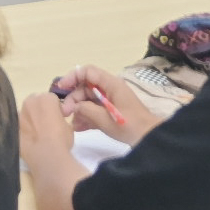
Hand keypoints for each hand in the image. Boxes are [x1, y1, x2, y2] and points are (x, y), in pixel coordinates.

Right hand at [50, 61, 178, 142]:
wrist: (149, 138)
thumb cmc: (129, 126)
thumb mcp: (105, 118)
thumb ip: (86, 110)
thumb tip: (73, 106)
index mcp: (111, 84)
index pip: (87, 71)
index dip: (72, 77)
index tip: (61, 88)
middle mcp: (110, 89)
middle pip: (85, 87)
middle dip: (74, 99)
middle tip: (65, 114)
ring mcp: (111, 101)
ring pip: (88, 100)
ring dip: (79, 110)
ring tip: (72, 124)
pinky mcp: (112, 112)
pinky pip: (95, 110)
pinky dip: (86, 117)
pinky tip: (79, 128)